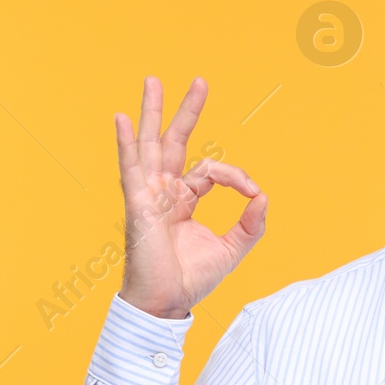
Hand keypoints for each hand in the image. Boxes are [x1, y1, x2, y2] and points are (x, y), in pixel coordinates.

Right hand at [115, 76, 267, 318]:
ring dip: (152, 113)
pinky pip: (130, 169)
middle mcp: (163, 193)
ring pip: (150, 145)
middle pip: (174, 143)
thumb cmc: (190, 279)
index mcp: (182, 201)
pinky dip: (125, 144)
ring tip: (153, 81)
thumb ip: (250, 224)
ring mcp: (148, 196)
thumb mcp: (231, 249)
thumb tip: (263, 196)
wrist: (166, 304)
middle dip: (186, 112)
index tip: (253, 191)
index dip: (235, 175)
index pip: (210, 171)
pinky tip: (121, 119)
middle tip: (200, 81)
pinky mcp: (138, 206)